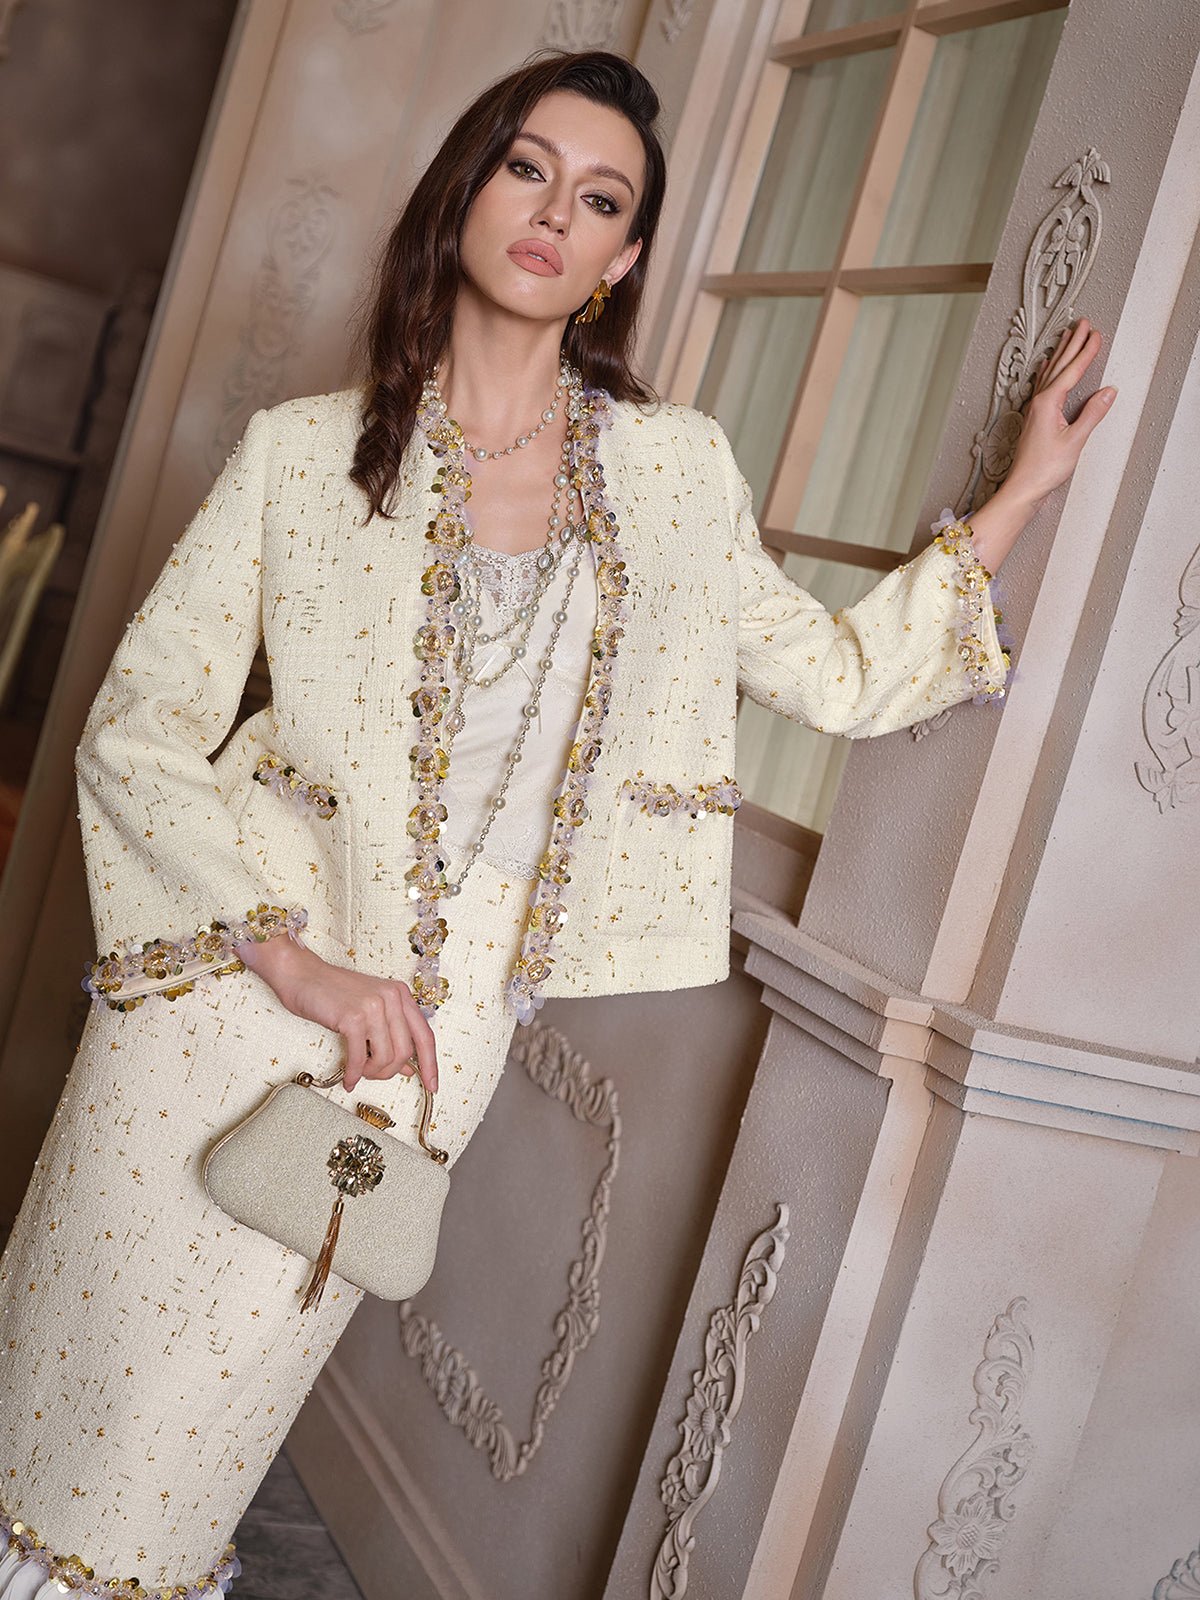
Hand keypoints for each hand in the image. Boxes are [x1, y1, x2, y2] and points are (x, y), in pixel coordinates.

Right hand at [234, 934, 437, 1094]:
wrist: (302, 975)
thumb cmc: (333, 994)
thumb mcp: (370, 1012)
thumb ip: (391, 1036)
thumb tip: (408, 1068)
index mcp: (401, 994)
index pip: (425, 1035)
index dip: (430, 1064)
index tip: (432, 1085)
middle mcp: (392, 997)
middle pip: (405, 1051)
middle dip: (389, 1071)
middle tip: (373, 1075)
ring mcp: (373, 1006)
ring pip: (386, 1057)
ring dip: (372, 1073)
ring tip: (360, 1072)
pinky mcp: (353, 1018)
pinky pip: (361, 1058)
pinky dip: (355, 1074)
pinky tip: (349, 1078)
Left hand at [1006, 317, 1116, 503]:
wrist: (1023, 487)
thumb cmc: (1044, 469)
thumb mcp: (1075, 441)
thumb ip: (1092, 414)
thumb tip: (1108, 392)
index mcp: (1048, 403)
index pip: (1072, 371)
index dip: (1086, 352)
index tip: (1096, 334)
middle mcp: (1038, 402)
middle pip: (1059, 366)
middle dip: (1073, 344)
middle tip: (1083, 323)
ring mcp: (1034, 410)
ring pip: (1050, 373)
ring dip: (1060, 353)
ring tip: (1068, 336)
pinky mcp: (1034, 418)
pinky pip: (1042, 385)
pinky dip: (1048, 371)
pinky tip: (1046, 368)